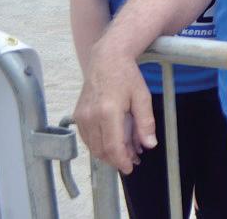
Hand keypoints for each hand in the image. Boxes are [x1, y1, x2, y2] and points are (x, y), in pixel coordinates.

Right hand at [73, 50, 154, 173]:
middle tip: (134, 159)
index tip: (130, 167)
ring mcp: (81, 117)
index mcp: (108, 112)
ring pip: (93, 146)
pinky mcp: (78, 115)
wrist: (106, 59)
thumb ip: (145, 122)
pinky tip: (115, 140)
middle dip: (117, 159)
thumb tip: (149, 145)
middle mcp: (91, 117)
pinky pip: (88, 137)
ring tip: (128, 150)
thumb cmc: (127, 76)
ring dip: (108, 153)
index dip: (121, 161)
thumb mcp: (143, 97)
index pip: (112, 146)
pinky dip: (100, 144)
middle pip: (101, 150)